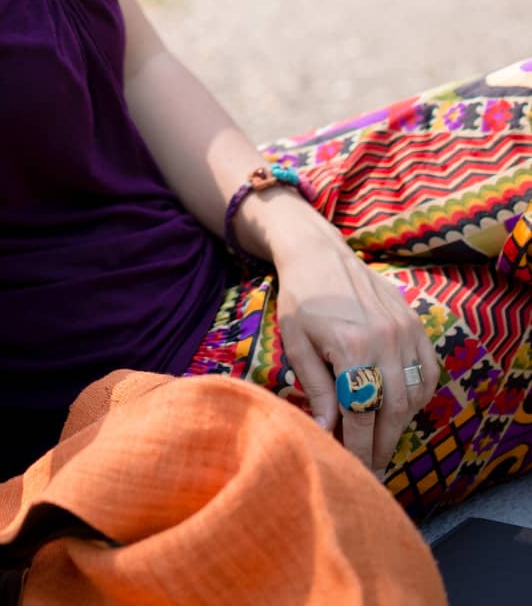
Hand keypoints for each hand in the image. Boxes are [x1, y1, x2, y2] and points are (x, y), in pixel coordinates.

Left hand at [272, 227, 438, 477]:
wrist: (319, 254)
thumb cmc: (300, 299)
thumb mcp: (297, 344)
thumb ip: (315, 388)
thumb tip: (327, 433)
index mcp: (352, 347)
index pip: (361, 414)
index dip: (358, 447)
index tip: (356, 471)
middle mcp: (385, 340)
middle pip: (393, 410)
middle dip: (383, 444)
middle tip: (372, 467)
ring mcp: (405, 331)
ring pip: (414, 395)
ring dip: (401, 424)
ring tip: (383, 441)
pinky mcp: (415, 324)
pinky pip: (428, 371)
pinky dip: (419, 395)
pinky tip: (401, 407)